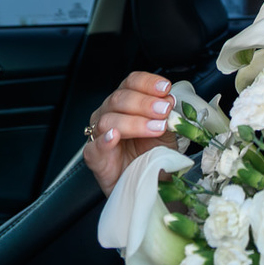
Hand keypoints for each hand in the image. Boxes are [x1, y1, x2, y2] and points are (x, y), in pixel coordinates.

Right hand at [83, 71, 176, 196]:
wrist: (147, 182)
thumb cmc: (153, 153)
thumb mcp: (167, 130)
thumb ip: (167, 115)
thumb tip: (170, 100)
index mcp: (127, 102)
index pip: (132, 82)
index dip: (148, 82)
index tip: (165, 88)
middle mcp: (110, 112)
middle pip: (120, 98)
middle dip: (145, 102)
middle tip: (164, 109)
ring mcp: (99, 134)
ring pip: (109, 119)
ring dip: (134, 122)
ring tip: (155, 127)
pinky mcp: (94, 157)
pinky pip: (93, 147)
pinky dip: (104, 140)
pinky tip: (115, 136)